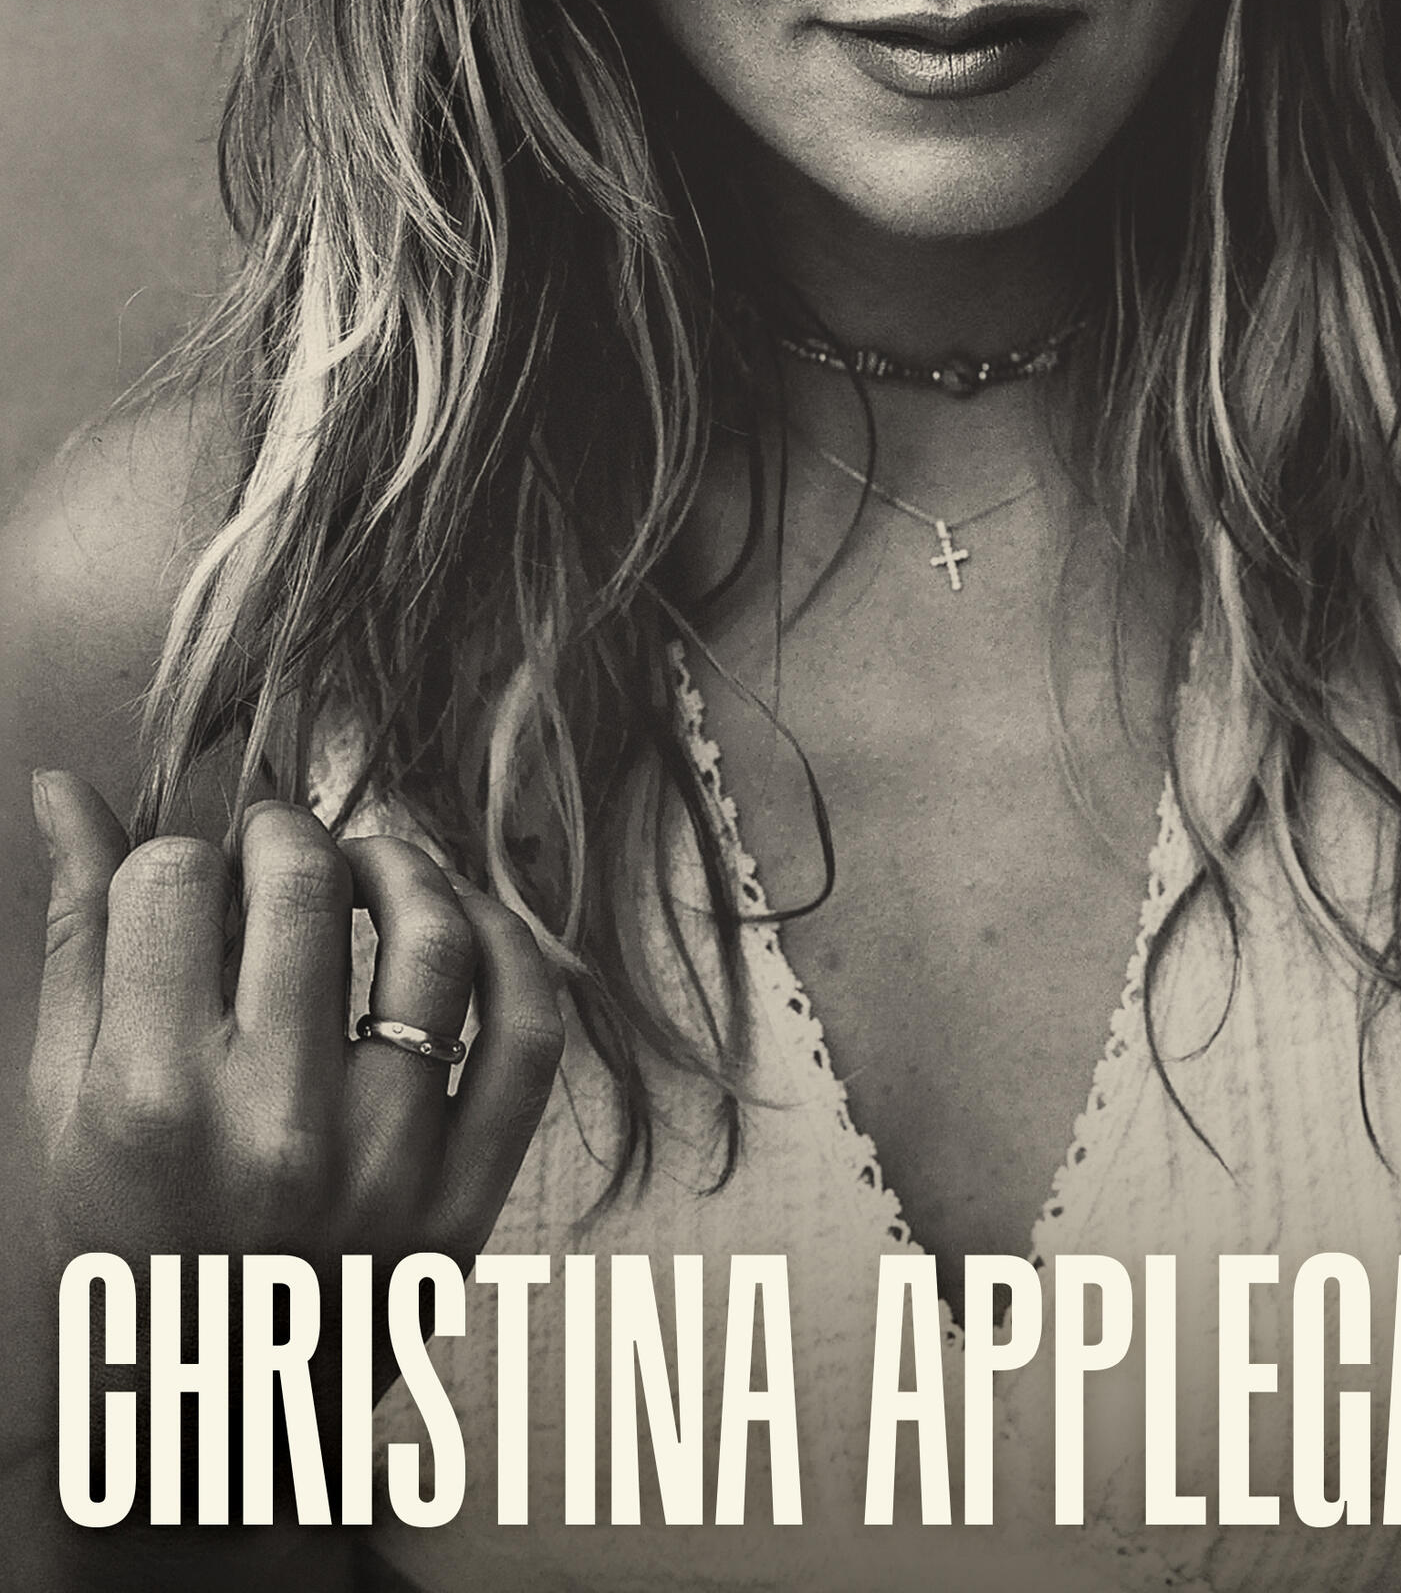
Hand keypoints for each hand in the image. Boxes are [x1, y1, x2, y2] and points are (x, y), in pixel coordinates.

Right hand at [27, 774, 566, 1275]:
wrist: (201, 1422)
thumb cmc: (120, 1244)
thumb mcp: (66, 1100)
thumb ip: (77, 935)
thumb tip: (65, 787)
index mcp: (152, 1096)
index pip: (177, 879)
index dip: (183, 854)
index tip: (191, 880)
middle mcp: (274, 1125)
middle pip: (304, 883)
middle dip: (284, 831)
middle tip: (273, 849)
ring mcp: (384, 1164)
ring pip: (433, 938)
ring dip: (401, 864)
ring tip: (366, 866)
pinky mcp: (466, 1200)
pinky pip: (528, 1037)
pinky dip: (513, 951)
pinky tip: (466, 921)